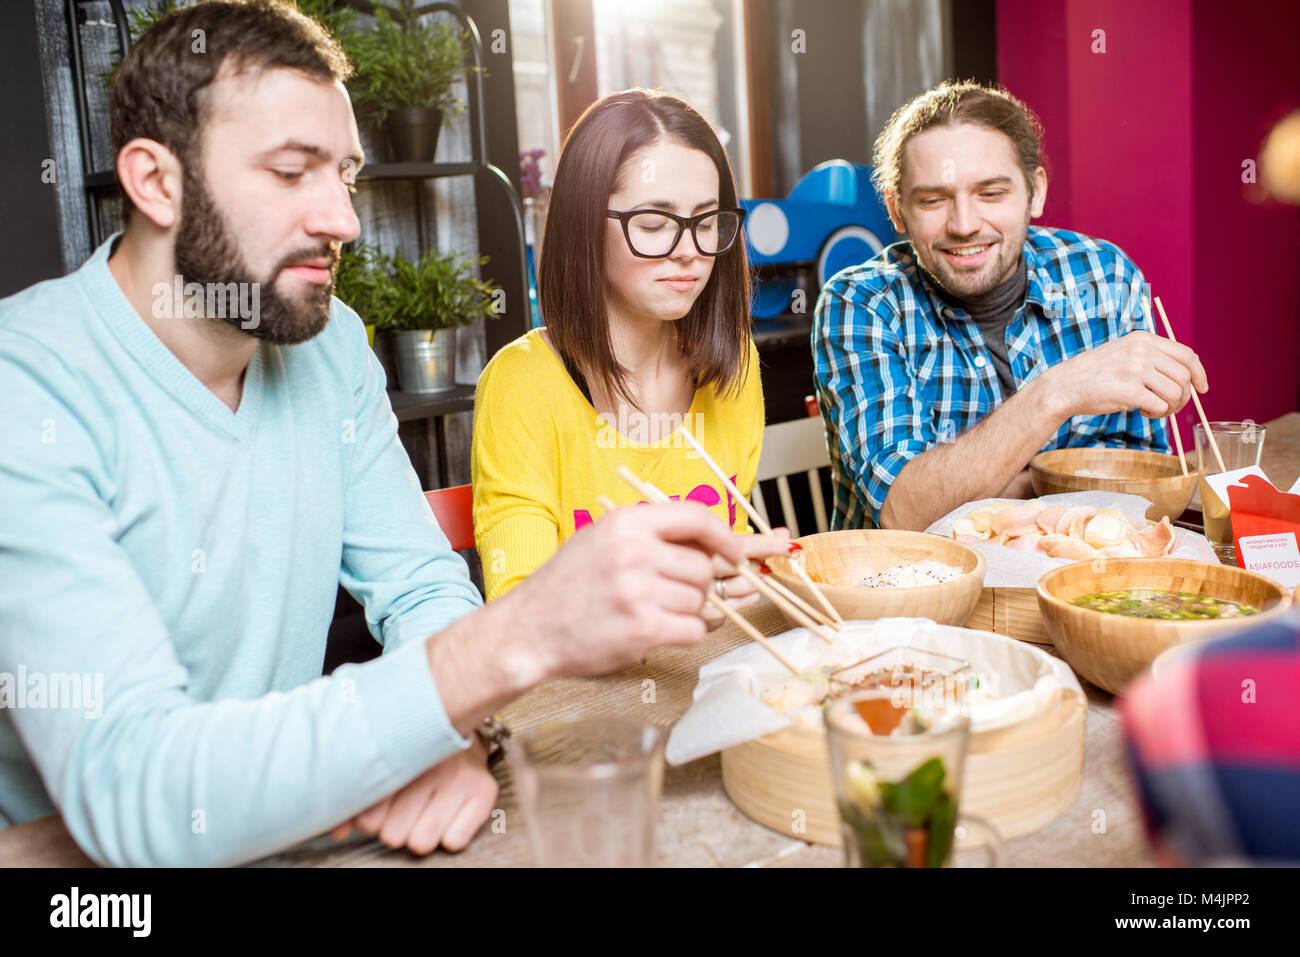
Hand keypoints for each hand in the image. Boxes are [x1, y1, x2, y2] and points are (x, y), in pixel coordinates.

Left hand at [330, 740, 498, 854]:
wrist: (460, 739)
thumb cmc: (415, 761)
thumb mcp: (383, 773)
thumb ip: (357, 800)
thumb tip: (338, 832)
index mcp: (397, 755)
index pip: (368, 816)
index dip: (370, 821)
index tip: (380, 809)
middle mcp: (429, 763)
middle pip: (392, 835)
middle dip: (395, 828)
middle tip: (407, 809)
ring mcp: (459, 776)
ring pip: (421, 842)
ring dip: (420, 834)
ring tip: (426, 813)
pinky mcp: (484, 791)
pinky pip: (454, 842)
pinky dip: (450, 836)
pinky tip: (448, 815)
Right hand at [500, 501, 790, 677]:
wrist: (528, 629)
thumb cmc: (568, 585)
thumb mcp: (603, 539)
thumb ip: (652, 535)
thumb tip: (714, 542)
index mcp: (626, 522)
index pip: (697, 518)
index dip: (724, 537)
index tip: (735, 552)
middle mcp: (634, 552)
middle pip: (703, 568)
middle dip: (696, 585)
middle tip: (668, 595)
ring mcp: (638, 591)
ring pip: (700, 602)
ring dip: (686, 612)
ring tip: (651, 613)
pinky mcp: (643, 629)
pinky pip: (693, 630)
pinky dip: (683, 634)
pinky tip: (654, 631)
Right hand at [1044, 330, 1207, 419]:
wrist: (1065, 385)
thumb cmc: (1095, 373)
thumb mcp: (1124, 352)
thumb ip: (1152, 356)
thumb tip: (1188, 373)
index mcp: (1143, 339)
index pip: (1186, 354)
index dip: (1199, 373)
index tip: (1202, 388)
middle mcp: (1142, 351)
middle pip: (1184, 376)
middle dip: (1184, 396)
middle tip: (1171, 406)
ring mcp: (1136, 370)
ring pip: (1176, 392)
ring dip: (1171, 407)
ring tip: (1155, 409)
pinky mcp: (1129, 392)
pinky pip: (1160, 406)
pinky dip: (1157, 413)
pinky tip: (1142, 411)